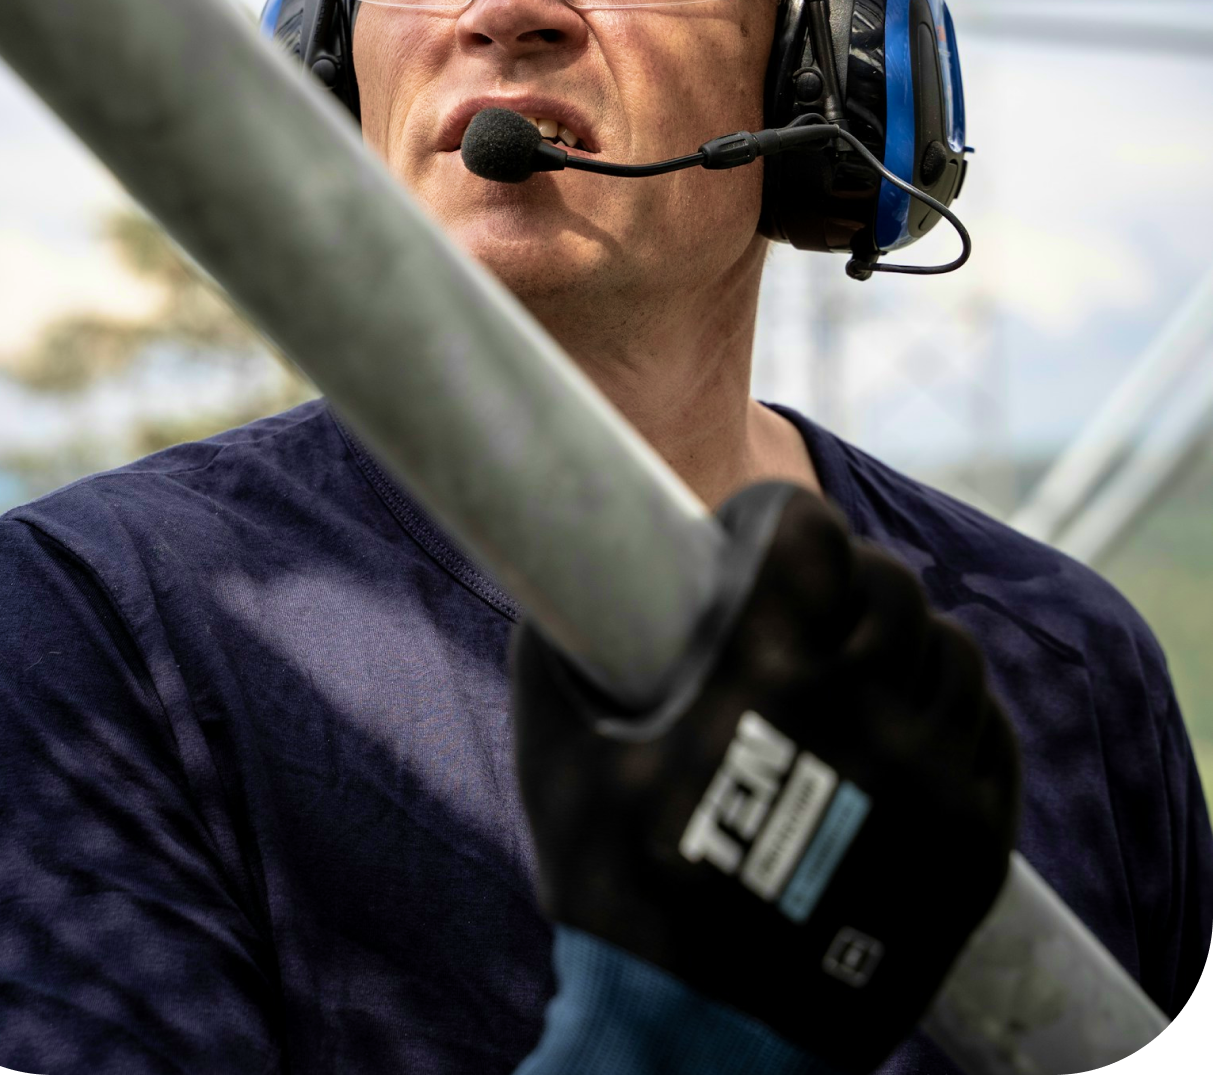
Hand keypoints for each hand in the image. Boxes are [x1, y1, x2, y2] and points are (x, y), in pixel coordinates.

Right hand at [511, 481, 1020, 1074]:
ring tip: (863, 663)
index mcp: (766, 678)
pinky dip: (955, 711)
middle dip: (848, 575)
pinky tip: (910, 724)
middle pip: (893, 583)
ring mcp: (932, 786)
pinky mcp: (973, 849)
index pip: (814, 533)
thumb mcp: (557, 765)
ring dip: (908, 639)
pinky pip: (991, 734)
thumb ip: (554, 656)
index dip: (781, 522)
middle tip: (810, 604)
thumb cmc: (619, 902)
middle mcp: (866, 716)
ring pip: (956, 651)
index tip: (759, 538)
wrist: (703, 1051)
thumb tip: (551, 585)